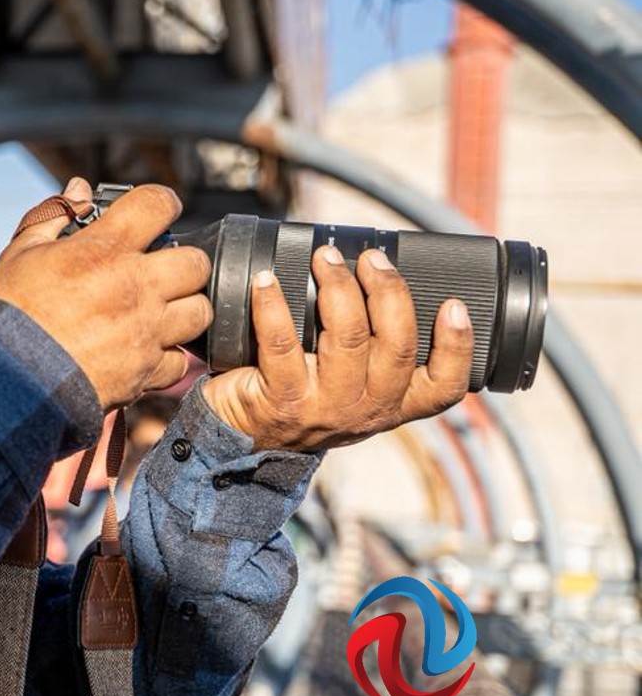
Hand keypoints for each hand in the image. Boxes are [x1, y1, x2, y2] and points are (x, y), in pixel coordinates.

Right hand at [0, 179, 211, 410]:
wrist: (8, 379)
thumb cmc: (10, 312)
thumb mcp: (21, 253)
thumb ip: (54, 217)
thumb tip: (80, 190)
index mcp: (104, 250)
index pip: (158, 204)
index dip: (161, 202)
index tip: (156, 212)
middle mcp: (134, 286)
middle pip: (195, 262)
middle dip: (181, 262)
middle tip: (159, 270)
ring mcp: (145, 330)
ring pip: (199, 311)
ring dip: (183, 308)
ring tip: (160, 311)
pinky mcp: (145, 371)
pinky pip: (179, 361)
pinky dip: (166, 357)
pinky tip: (145, 350)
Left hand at [202, 246, 473, 451]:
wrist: (238, 437)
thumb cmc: (298, 395)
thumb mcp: (348, 384)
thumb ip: (371, 349)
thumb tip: (379, 275)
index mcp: (390, 404)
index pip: (442, 389)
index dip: (457, 348)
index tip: (454, 306)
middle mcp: (365, 410)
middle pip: (397, 347)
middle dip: (389, 291)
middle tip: (371, 258)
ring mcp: (324, 408)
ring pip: (348, 339)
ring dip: (338, 288)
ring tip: (325, 257)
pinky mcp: (281, 402)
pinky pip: (282, 344)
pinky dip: (273, 305)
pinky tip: (266, 281)